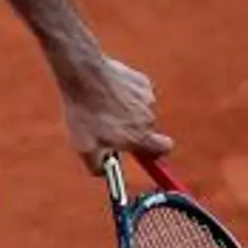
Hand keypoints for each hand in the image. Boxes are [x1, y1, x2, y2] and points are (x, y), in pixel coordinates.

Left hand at [56, 55, 173, 173]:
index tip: (141, 151)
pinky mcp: (141, 82)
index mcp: (141, 137)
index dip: (153, 152)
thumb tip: (103, 172)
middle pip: (148, 130)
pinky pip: (136, 93)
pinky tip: (106, 91)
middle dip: (132, 131)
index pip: (164, 149)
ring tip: (102, 106)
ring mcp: (147, 99)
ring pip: (140, 110)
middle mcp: (149, 119)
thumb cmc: (85, 112)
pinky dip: (124, 94)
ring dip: (126, 111)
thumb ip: (96, 166)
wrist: (84, 75)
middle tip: (109, 127)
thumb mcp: (84, 146)